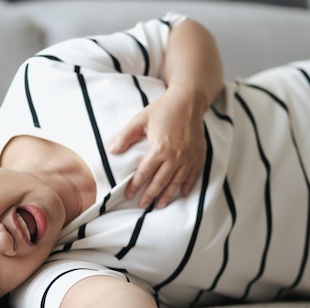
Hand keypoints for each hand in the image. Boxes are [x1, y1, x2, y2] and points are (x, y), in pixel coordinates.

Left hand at [109, 87, 206, 208]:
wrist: (188, 100)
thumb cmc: (163, 109)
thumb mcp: (140, 119)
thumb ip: (126, 136)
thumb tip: (111, 150)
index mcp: (159, 148)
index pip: (144, 173)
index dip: (135, 186)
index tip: (129, 195)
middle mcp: (175, 156)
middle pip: (160, 182)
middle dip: (150, 195)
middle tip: (143, 206)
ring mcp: (188, 157)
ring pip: (176, 182)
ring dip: (168, 195)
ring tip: (160, 205)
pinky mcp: (198, 155)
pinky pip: (193, 175)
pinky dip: (187, 186)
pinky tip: (182, 194)